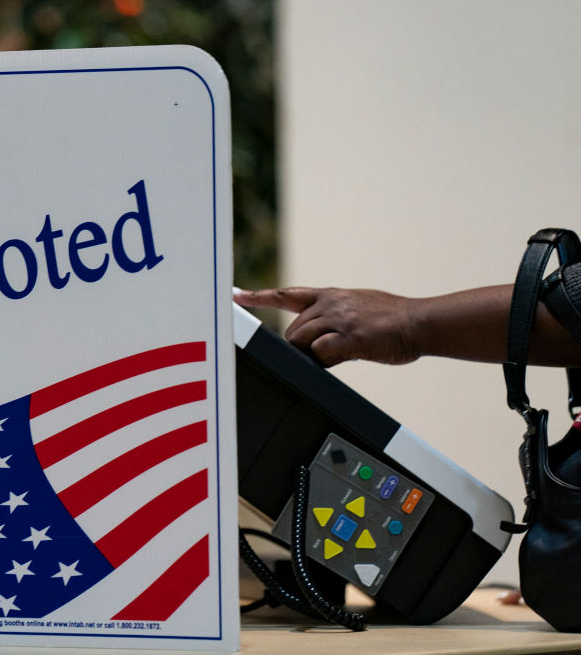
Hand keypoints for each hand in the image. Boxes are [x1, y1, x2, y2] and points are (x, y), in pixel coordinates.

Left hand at [234, 287, 421, 366]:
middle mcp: (329, 303)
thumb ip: (332, 320)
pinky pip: (319, 352)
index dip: (259, 296)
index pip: (287, 294)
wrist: (419, 323)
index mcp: (329, 296)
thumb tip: (316, 343)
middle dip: (301, 347)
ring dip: (311, 355)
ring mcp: (338, 319)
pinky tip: (345, 356)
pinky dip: (324, 360)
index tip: (235, 295)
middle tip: (327, 352)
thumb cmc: (391, 322)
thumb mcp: (357, 310)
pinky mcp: (349, 337)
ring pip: (300, 341)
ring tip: (341, 352)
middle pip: (292, 331)